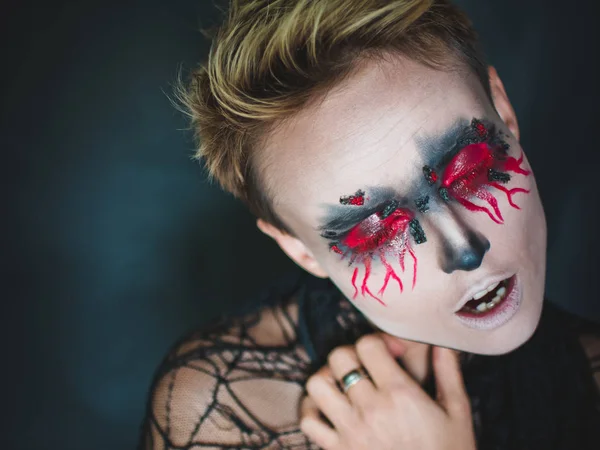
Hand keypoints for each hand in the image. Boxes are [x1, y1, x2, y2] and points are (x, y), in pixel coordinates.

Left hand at [299, 334, 476, 449]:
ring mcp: (350, 431)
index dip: (377, 341)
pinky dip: (313, 411)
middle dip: (350, 354)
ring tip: (343, 385)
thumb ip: (449, 372)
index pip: (368, 346)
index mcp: (400, 394)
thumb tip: (440, 343)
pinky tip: (330, 410)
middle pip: (338, 358)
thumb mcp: (458, 412)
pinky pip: (308, 422)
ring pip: (317, 385)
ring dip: (327, 379)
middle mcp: (371, 409)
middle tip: (365, 365)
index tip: (390, 353)